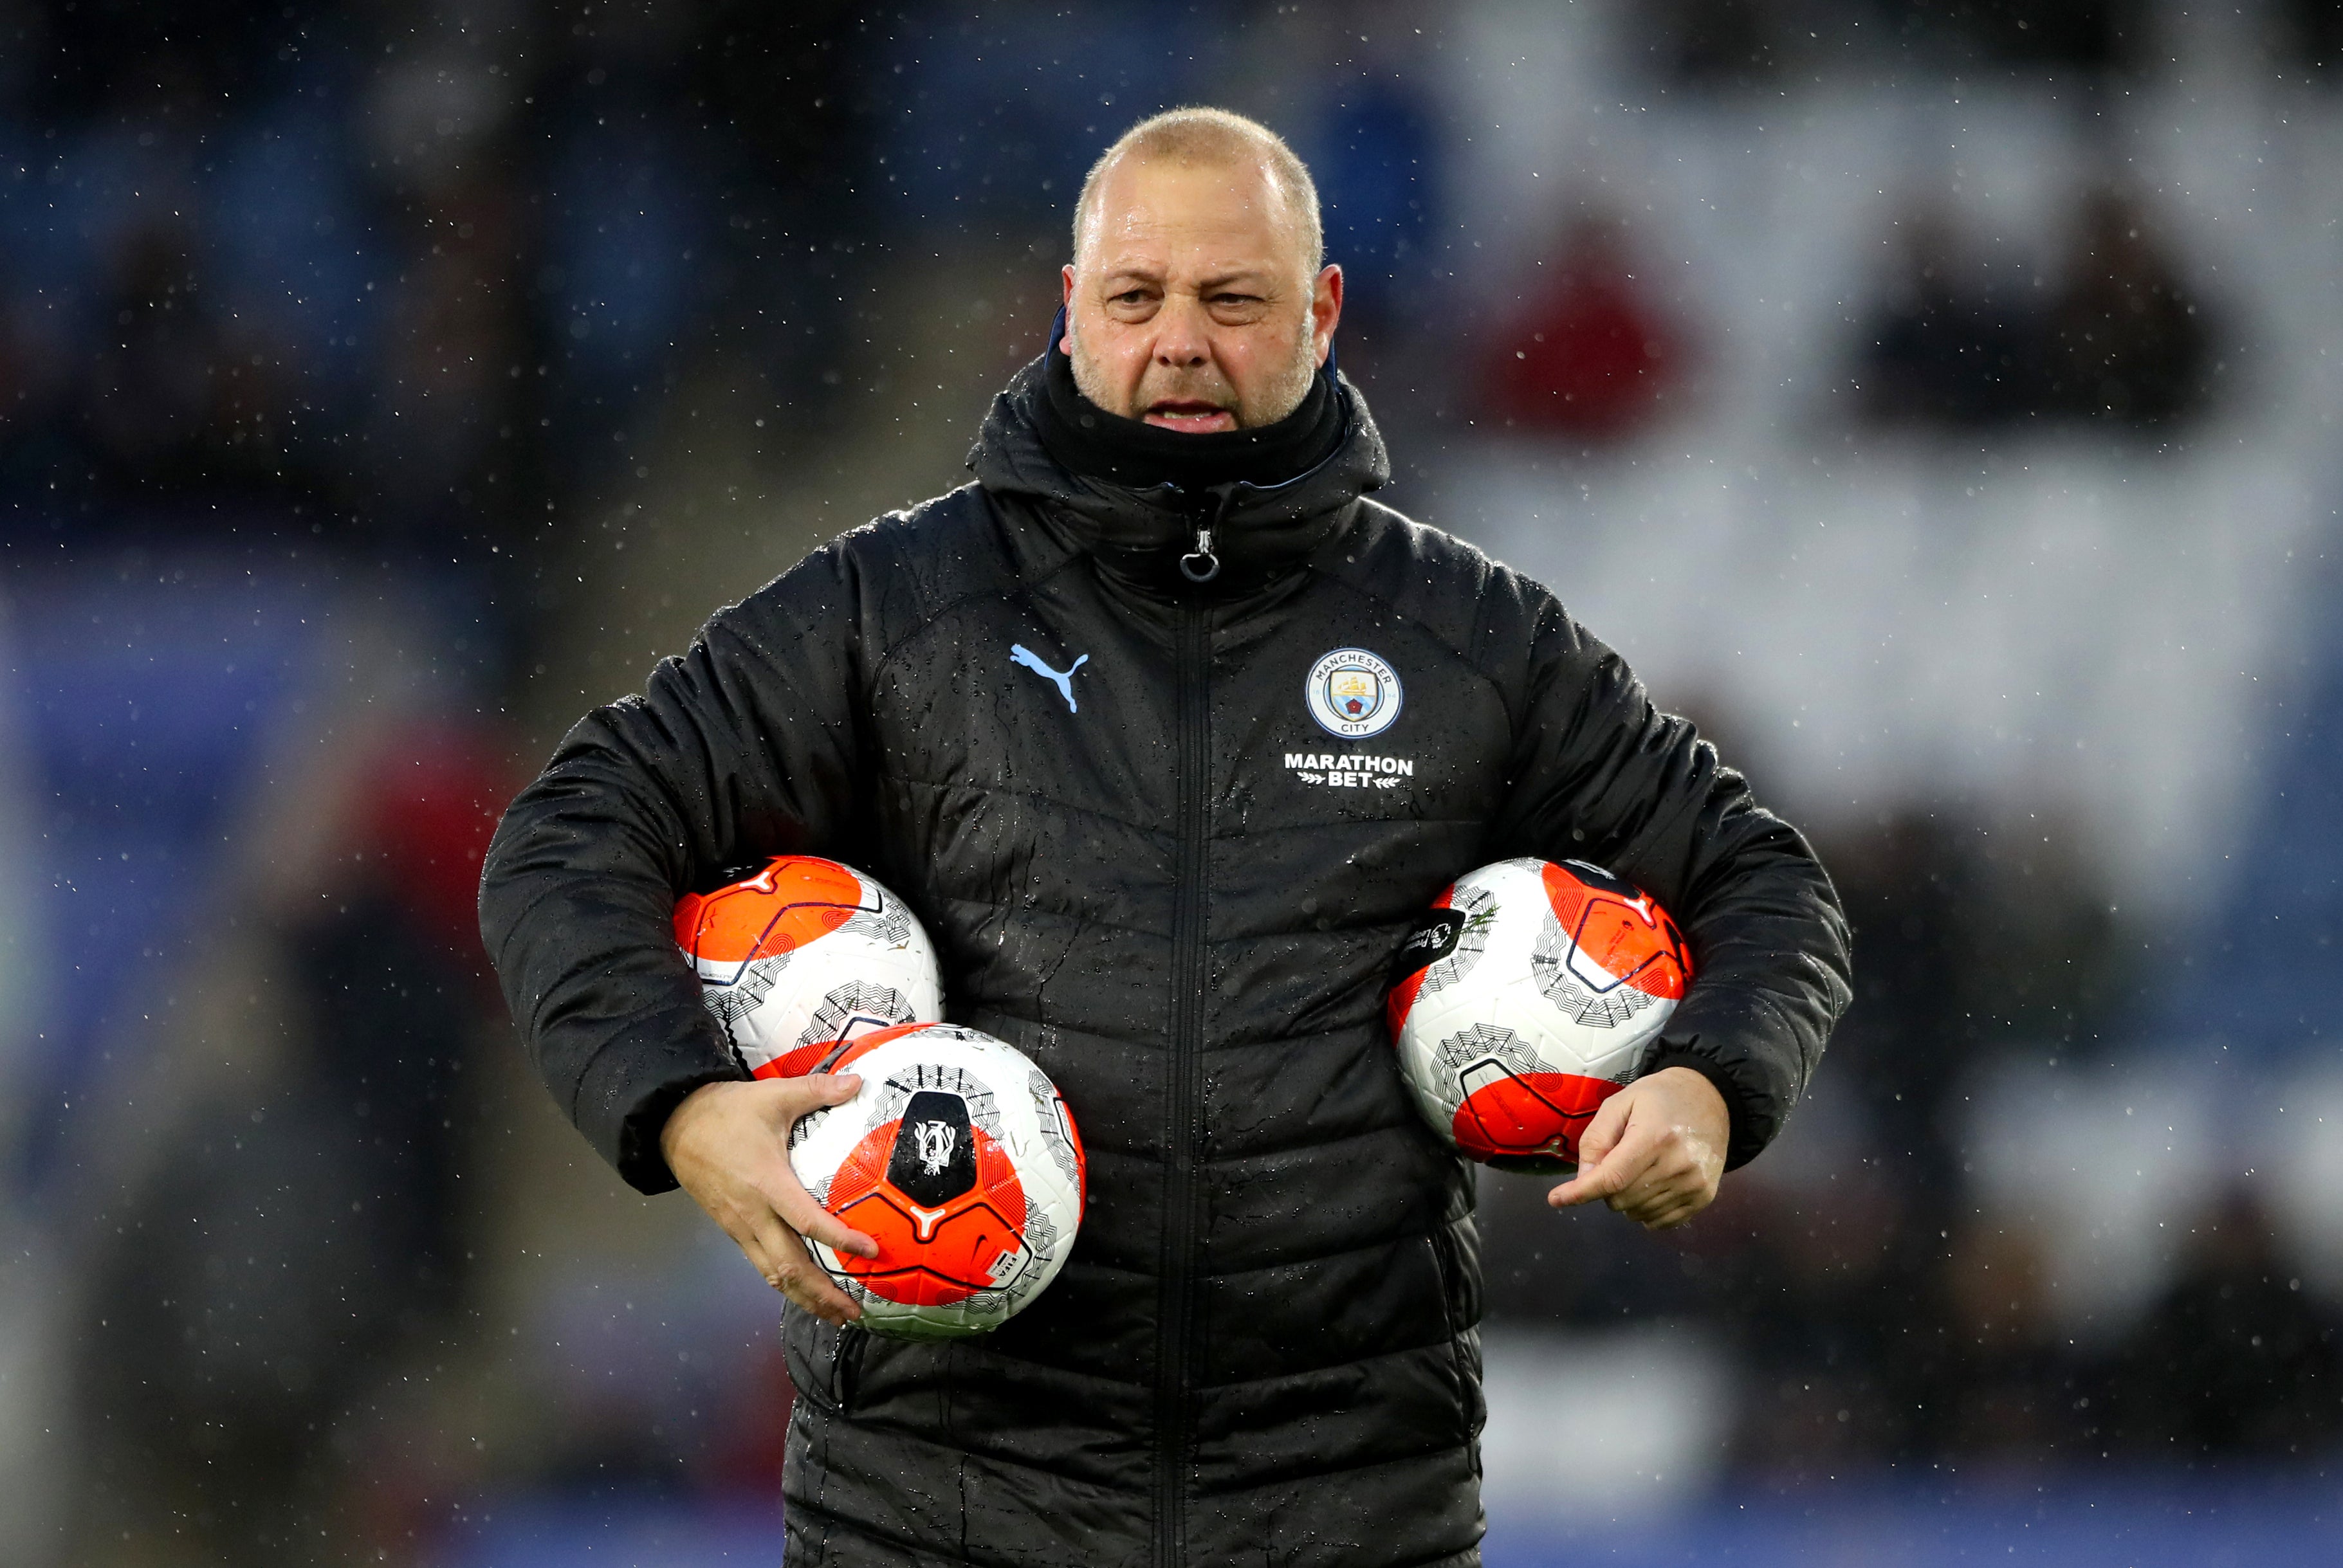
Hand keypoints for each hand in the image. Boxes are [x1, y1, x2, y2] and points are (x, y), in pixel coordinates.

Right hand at [662, 1074, 879, 1324]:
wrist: (674, 1124)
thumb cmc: (726, 1112)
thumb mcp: (773, 1095)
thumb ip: (817, 1090)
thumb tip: (857, 1082)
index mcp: (767, 1184)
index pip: (807, 1223)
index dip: (840, 1240)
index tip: (870, 1252)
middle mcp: (753, 1215)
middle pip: (789, 1268)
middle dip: (822, 1294)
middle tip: (854, 1311)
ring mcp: (739, 1227)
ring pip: (773, 1274)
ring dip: (804, 1297)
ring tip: (835, 1314)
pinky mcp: (731, 1229)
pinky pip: (760, 1265)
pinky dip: (784, 1283)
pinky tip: (803, 1290)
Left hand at [1546, 1066, 1729, 1231]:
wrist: (1711, 1098)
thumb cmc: (1659, 1098)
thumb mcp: (1620, 1103)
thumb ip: (1596, 1139)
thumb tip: (1584, 1178)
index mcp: (1654, 1137)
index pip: (1612, 1178)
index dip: (1580, 1192)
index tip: (1556, 1200)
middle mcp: (1677, 1165)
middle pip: (1621, 1200)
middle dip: (1606, 1187)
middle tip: (1617, 1161)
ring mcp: (1694, 1185)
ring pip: (1638, 1213)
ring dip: (1626, 1198)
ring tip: (1639, 1168)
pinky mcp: (1704, 1197)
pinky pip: (1660, 1222)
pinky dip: (1645, 1210)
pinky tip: (1652, 1184)